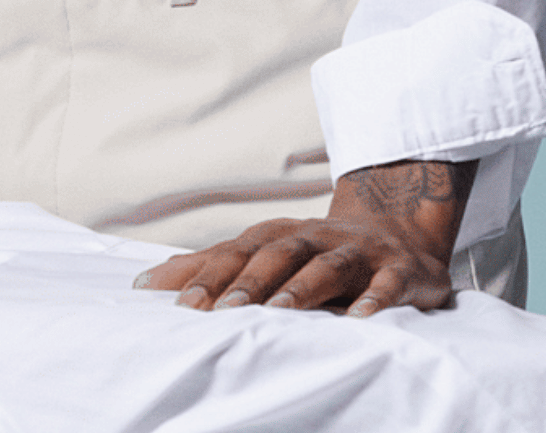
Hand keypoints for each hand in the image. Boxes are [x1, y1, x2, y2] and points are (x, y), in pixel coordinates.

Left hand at [133, 159, 471, 316]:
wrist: (398, 227)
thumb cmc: (315, 250)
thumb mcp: (267, 252)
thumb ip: (213, 266)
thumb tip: (147, 281)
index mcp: (279, 236)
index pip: (237, 252)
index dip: (208, 275)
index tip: (177, 303)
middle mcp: (314, 239)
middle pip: (276, 255)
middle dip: (248, 282)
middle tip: (221, 311)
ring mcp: (358, 252)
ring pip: (327, 266)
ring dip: (302, 287)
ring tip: (280, 312)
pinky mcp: (399, 270)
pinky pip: (389, 283)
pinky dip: (377, 299)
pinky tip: (362, 319)